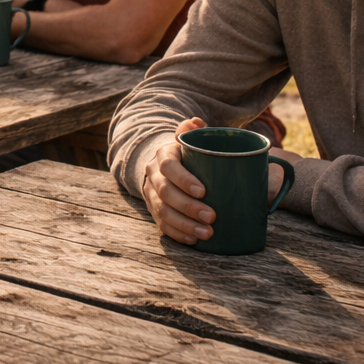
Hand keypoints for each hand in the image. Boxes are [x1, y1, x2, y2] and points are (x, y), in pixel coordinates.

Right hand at [141, 117, 213, 244]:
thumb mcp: (188, 139)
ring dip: (185, 225)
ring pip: (162, 212)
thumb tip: (197, 122)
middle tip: (211, 217)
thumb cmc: (186, 154)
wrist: (165, 165)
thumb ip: (193, 131)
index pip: (168, 167)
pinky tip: (193, 240)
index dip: (184, 180)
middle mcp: (153, 175)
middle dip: (188, 207)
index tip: (204, 191)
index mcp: (163, 155)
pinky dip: (177, 234)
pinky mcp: (153, 211)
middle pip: (166, 193)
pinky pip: (161, 225)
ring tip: (207, 233)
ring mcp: (151, 195)